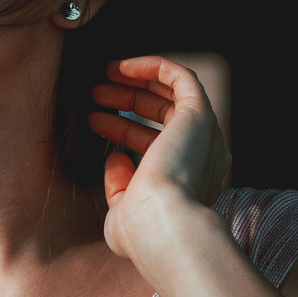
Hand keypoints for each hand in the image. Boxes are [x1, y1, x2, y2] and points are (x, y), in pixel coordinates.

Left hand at [87, 56, 231, 265]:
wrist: (163, 226)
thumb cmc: (141, 230)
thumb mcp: (123, 209)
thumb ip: (120, 184)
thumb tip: (115, 156)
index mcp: (189, 180)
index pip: (156, 143)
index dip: (123, 128)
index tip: (94, 120)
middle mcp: (202, 155)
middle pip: (164, 115)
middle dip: (127, 101)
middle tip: (95, 93)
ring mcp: (203, 134)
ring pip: (173, 94)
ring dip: (137, 83)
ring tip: (101, 79)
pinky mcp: (200, 115)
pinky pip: (182, 78)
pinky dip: (154, 67)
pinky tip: (122, 66)